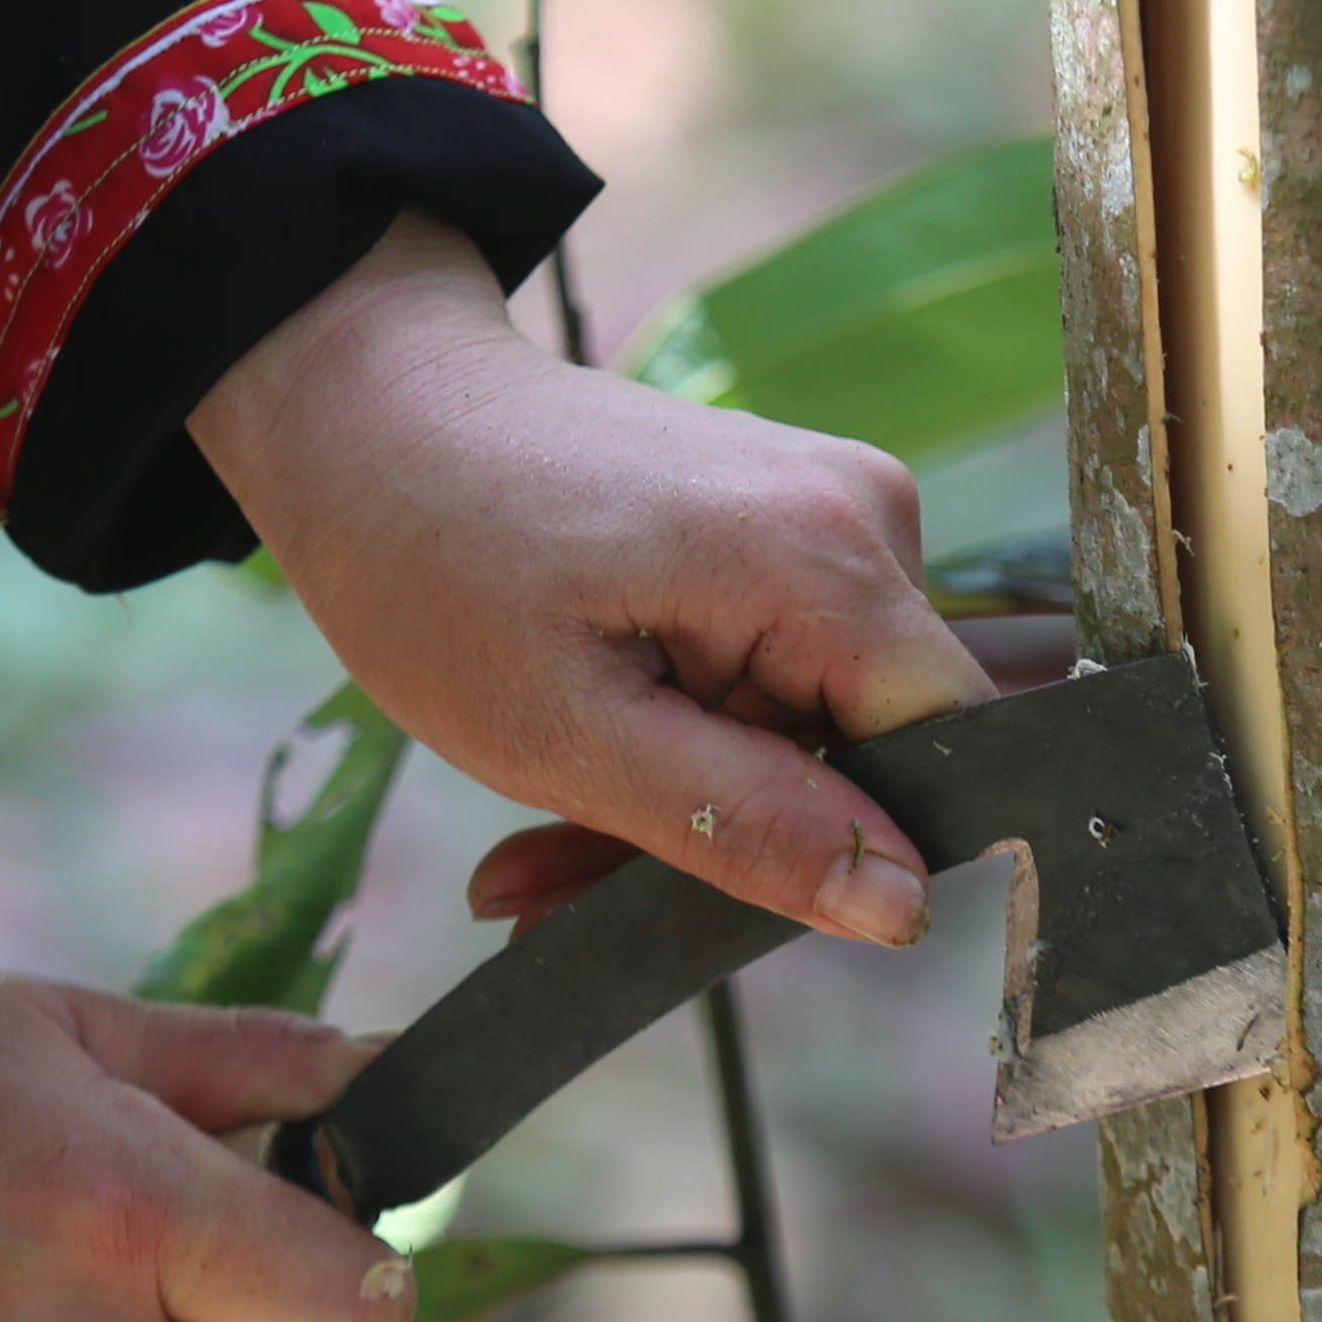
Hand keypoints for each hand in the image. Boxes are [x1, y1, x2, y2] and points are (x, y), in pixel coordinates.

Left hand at [191, 219, 994, 941]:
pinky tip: (583, 751)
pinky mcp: (795, 525)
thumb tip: (901, 908)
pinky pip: (784, 679)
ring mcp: (834, 510)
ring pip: (823, 731)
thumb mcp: (564, 735)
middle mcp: (866, 514)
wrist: (367, 413)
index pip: (954, 752)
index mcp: (826, 555)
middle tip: (558, 883)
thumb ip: (743, 825)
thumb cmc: (431, 559)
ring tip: (542, 827)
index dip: (862, 848)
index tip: (714, 883)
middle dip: (740, 836)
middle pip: (880, 749)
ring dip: (695, 798)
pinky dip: (689, 737)